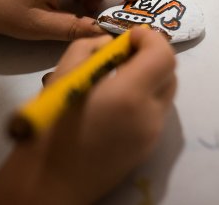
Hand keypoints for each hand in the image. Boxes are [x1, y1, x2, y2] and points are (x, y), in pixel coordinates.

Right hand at [0, 27, 176, 203]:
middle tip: (123, 53)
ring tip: (116, 77)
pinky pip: (155, 114)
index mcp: (128, 95)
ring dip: (149, 77)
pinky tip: (113, 102)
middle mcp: (149, 116)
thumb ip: (91, 49)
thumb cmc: (48, 127)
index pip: (163, 54)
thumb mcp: (63, 76)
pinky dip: (143, 98)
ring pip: (165, 94)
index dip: (149, 38)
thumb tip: (111, 44)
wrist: (48, 182)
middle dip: (151, 55)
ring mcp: (151, 135)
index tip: (128, 36)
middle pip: (170, 73)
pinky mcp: (146, 149)